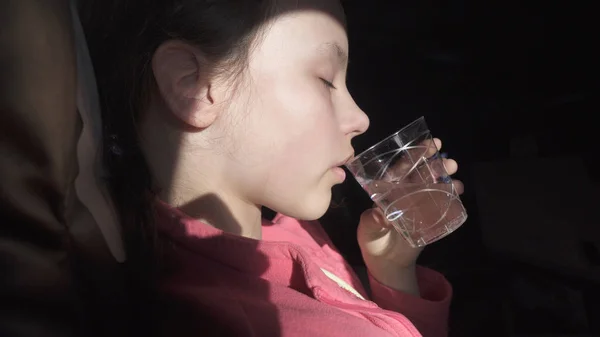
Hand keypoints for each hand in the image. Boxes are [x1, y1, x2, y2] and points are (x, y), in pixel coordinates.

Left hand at [357, 138, 462, 291]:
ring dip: (445, 174)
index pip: (402, 168)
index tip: (429, 144)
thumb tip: (381, 215)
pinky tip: (458, 190)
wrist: (387, 261)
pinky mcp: (430, 215)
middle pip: (421, 172)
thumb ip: (373, 221)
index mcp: (389, 189)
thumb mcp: (368, 228)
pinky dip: (452, 194)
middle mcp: (406, 191)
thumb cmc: (372, 239)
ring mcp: (419, 202)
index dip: (414, 155)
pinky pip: (443, 201)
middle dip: (435, 162)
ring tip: (454, 170)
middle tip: (448, 160)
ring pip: (434, 183)